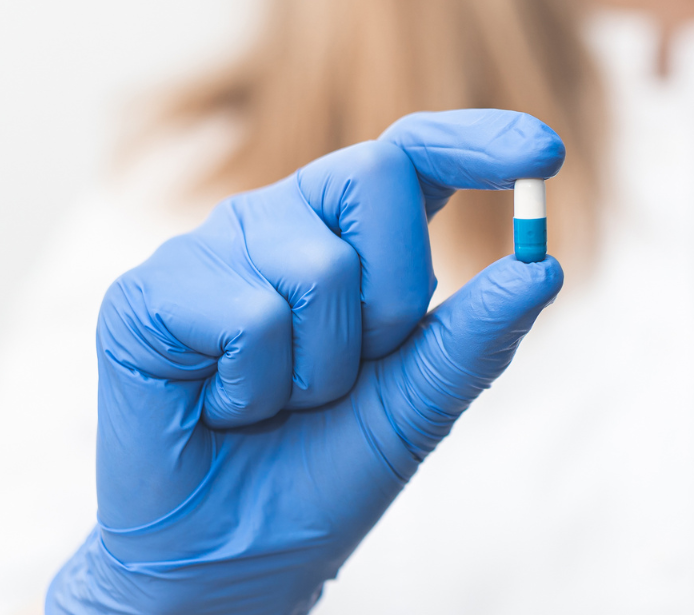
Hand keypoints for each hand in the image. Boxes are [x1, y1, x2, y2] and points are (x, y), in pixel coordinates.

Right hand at [46, 110, 564, 614]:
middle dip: (395, 295)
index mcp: (351, 235)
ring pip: (318, 266)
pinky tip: (222, 408)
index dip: (477, 139)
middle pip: (379, 173)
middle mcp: (282, 219)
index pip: (415, 154)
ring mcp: (212, 245)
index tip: (545, 153)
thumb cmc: (321, 469)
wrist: (230, 555)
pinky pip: (248, 317)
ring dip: (320, 370)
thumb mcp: (419, 403)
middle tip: (351, 371)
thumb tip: (543, 268)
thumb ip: (476, 335)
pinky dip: (254, 389)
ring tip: (278, 404)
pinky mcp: (148, 288)